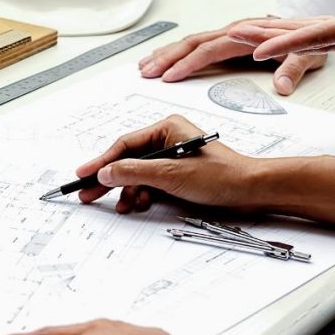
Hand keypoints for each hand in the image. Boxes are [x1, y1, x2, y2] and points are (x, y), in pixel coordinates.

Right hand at [74, 115, 259, 213]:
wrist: (250, 191)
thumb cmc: (222, 175)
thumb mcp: (172, 174)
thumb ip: (135, 172)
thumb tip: (106, 172)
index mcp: (166, 128)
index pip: (125, 145)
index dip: (102, 161)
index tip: (84, 175)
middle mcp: (167, 140)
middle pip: (127, 160)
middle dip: (109, 179)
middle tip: (88, 194)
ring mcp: (171, 158)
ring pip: (137, 174)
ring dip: (128, 191)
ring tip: (122, 206)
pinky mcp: (177, 174)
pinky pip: (150, 183)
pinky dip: (142, 195)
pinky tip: (140, 204)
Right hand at [138, 19, 326, 95]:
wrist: (322, 26)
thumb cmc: (315, 40)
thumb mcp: (311, 56)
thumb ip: (294, 68)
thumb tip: (282, 86)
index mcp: (247, 34)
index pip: (210, 49)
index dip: (188, 63)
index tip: (170, 76)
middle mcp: (235, 30)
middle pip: (192, 43)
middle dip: (166, 58)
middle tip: (146, 73)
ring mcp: (230, 34)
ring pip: (190, 42)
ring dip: (166, 54)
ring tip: (145, 66)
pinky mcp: (229, 40)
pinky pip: (197, 44)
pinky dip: (177, 52)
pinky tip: (165, 59)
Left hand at [228, 0, 334, 59]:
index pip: (321, 35)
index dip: (286, 42)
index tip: (258, 49)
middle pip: (305, 39)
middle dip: (266, 38)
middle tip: (232, 34)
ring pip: (308, 38)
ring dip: (274, 37)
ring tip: (241, 33)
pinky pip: (317, 35)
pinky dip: (292, 34)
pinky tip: (273, 34)